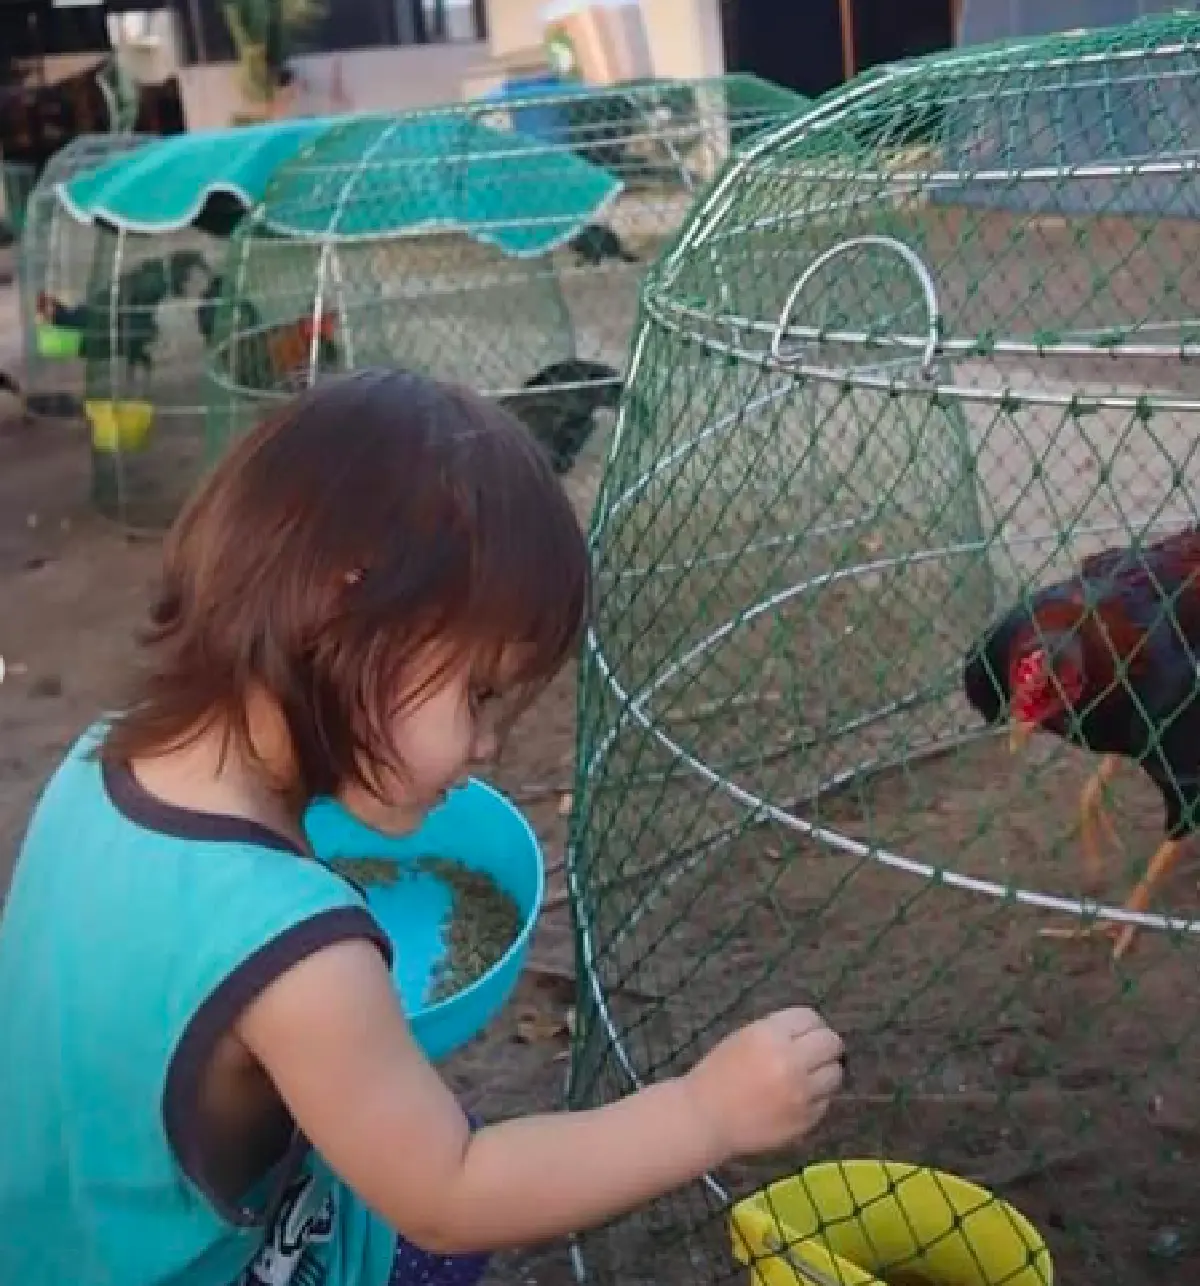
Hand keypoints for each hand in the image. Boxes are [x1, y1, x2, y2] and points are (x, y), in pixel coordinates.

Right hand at [681, 1007, 843, 1160]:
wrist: (705, 1118)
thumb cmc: (718, 1074)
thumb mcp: (744, 1037)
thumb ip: (778, 1031)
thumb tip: (811, 1032)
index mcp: (770, 1035)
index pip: (810, 1018)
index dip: (809, 1024)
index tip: (805, 1032)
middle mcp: (791, 1061)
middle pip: (831, 1042)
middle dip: (824, 1045)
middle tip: (813, 1053)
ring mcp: (801, 1093)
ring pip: (835, 1072)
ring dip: (824, 1072)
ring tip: (806, 1077)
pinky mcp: (806, 1119)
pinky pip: (826, 1100)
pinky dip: (816, 1097)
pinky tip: (796, 1098)